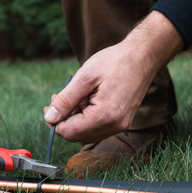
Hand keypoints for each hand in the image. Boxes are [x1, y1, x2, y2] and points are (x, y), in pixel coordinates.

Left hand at [43, 11, 181, 142]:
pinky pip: (98, 127)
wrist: (142, 57)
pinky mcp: (122, 121)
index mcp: (105, 116)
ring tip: (73, 96)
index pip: (70, 132)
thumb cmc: (115, 62)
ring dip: (75, 118)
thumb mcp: (85, 77)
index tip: (49, 105)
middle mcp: (114, 126)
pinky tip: (86, 99)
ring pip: (87, 133)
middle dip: (64, 119)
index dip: (55, 121)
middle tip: (57, 99)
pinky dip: (87, 117)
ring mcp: (120, 125)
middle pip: (77, 136)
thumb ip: (66, 100)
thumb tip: (49, 117)